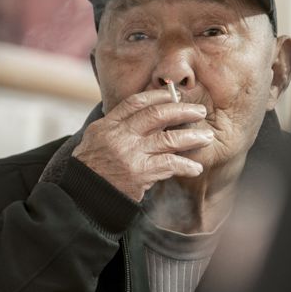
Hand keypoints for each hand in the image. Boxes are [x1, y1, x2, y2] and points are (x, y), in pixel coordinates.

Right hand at [72, 90, 212, 200]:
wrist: (83, 196)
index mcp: (109, 125)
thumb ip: (117, 125)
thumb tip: (142, 112)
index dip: (158, 96)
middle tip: (200, 111)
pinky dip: (185, 166)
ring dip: (192, 138)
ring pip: (169, 139)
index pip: (136, 103)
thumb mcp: (96, 139)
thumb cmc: (92, 168)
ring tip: (207, 137)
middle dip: (182, 111)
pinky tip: (196, 168)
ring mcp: (131, 154)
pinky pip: (169, 165)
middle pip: (157, 115)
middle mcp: (120, 136)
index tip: (175, 95)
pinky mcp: (140, 173)